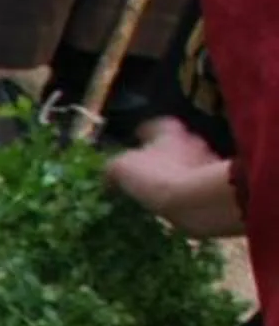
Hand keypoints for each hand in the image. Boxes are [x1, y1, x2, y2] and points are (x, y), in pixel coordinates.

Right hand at [106, 117, 245, 238]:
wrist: (198, 201)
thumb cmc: (156, 176)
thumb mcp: (121, 169)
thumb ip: (113, 167)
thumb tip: (109, 174)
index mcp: (169, 131)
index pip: (154, 124)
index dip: (142, 133)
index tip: (133, 142)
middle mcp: (192, 139)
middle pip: (174, 142)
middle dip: (161, 153)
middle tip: (145, 168)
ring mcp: (207, 161)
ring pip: (188, 161)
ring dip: (176, 170)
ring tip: (160, 189)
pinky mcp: (217, 182)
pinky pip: (198, 181)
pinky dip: (188, 188)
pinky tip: (176, 201)